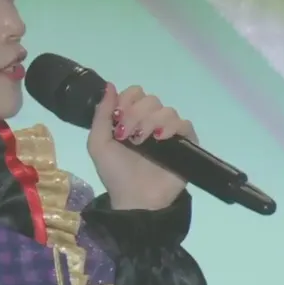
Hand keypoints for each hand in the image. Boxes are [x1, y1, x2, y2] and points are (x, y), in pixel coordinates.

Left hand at [88, 83, 195, 210]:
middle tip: (127, 134)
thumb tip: (110, 85)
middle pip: (150, 99)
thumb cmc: (115, 173)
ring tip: (141, 140)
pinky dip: (172, 126)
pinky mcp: (185, 144)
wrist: (135, 199)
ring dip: (150, 121)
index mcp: (130, 120)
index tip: (117, 117)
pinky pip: (184, 123)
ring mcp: (169, 133)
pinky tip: (160, 138)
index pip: (135, 93)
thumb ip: (101, 114)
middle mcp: (150, 123)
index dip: (127, 100)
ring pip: (167, 109)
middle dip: (136, 113)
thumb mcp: (98, 143)